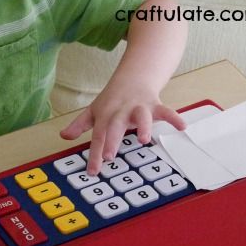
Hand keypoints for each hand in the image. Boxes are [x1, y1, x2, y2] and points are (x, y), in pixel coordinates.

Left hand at [60, 83, 185, 174]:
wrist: (134, 74)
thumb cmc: (113, 98)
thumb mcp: (94, 111)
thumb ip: (80, 125)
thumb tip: (63, 136)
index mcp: (105, 115)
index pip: (97, 136)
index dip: (94, 153)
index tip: (92, 171)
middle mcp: (121, 111)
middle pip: (116, 126)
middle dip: (112, 140)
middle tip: (109, 155)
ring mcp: (139, 107)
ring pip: (141, 116)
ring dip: (143, 127)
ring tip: (144, 140)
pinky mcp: (155, 104)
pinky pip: (166, 111)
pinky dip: (174, 117)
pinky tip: (181, 127)